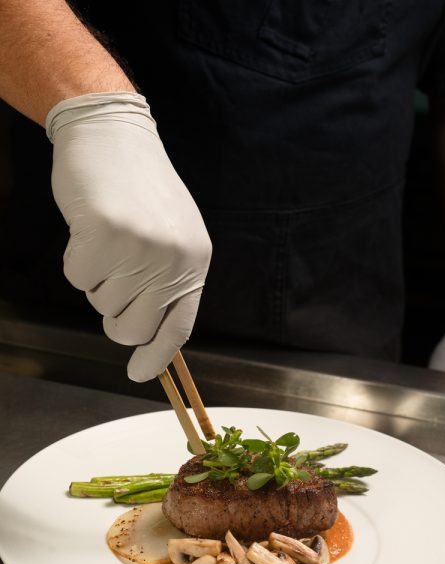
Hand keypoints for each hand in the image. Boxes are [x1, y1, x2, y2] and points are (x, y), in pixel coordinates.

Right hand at [46, 92, 211, 380]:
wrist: (114, 135)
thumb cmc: (140, 190)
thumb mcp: (172, 237)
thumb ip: (167, 281)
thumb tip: (148, 334)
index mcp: (195, 263)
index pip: (178, 329)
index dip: (156, 357)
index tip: (139, 374)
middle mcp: (173, 261)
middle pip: (132, 329)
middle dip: (114, 316)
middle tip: (111, 281)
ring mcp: (139, 249)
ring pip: (101, 304)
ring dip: (97, 278)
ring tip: (108, 238)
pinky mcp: (103, 236)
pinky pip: (77, 278)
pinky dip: (75, 258)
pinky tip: (89, 228)